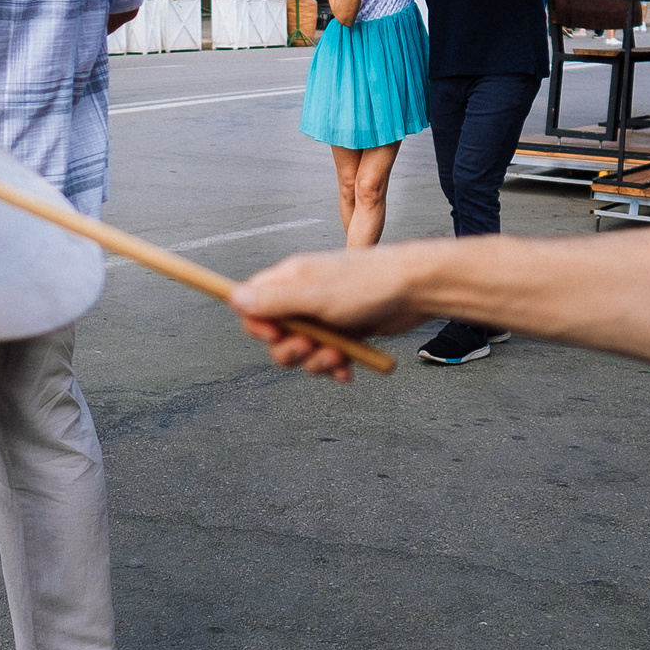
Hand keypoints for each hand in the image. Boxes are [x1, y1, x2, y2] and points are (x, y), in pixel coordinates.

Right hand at [232, 247, 431, 379]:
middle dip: (291, 350)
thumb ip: (273, 300)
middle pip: (275, 337)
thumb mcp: (314, 294)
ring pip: (302, 352)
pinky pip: (327, 358)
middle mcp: (304, 298)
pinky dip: (335, 367)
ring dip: (317, 361)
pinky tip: (348, 369)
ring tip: (338, 356)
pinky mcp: (344, 332)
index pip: (252, 305)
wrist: (415, 290)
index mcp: (290, 280)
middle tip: (312, 345)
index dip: (257, 326)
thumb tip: (234, 297)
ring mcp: (324, 316)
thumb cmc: (368, 283)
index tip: (276, 333)